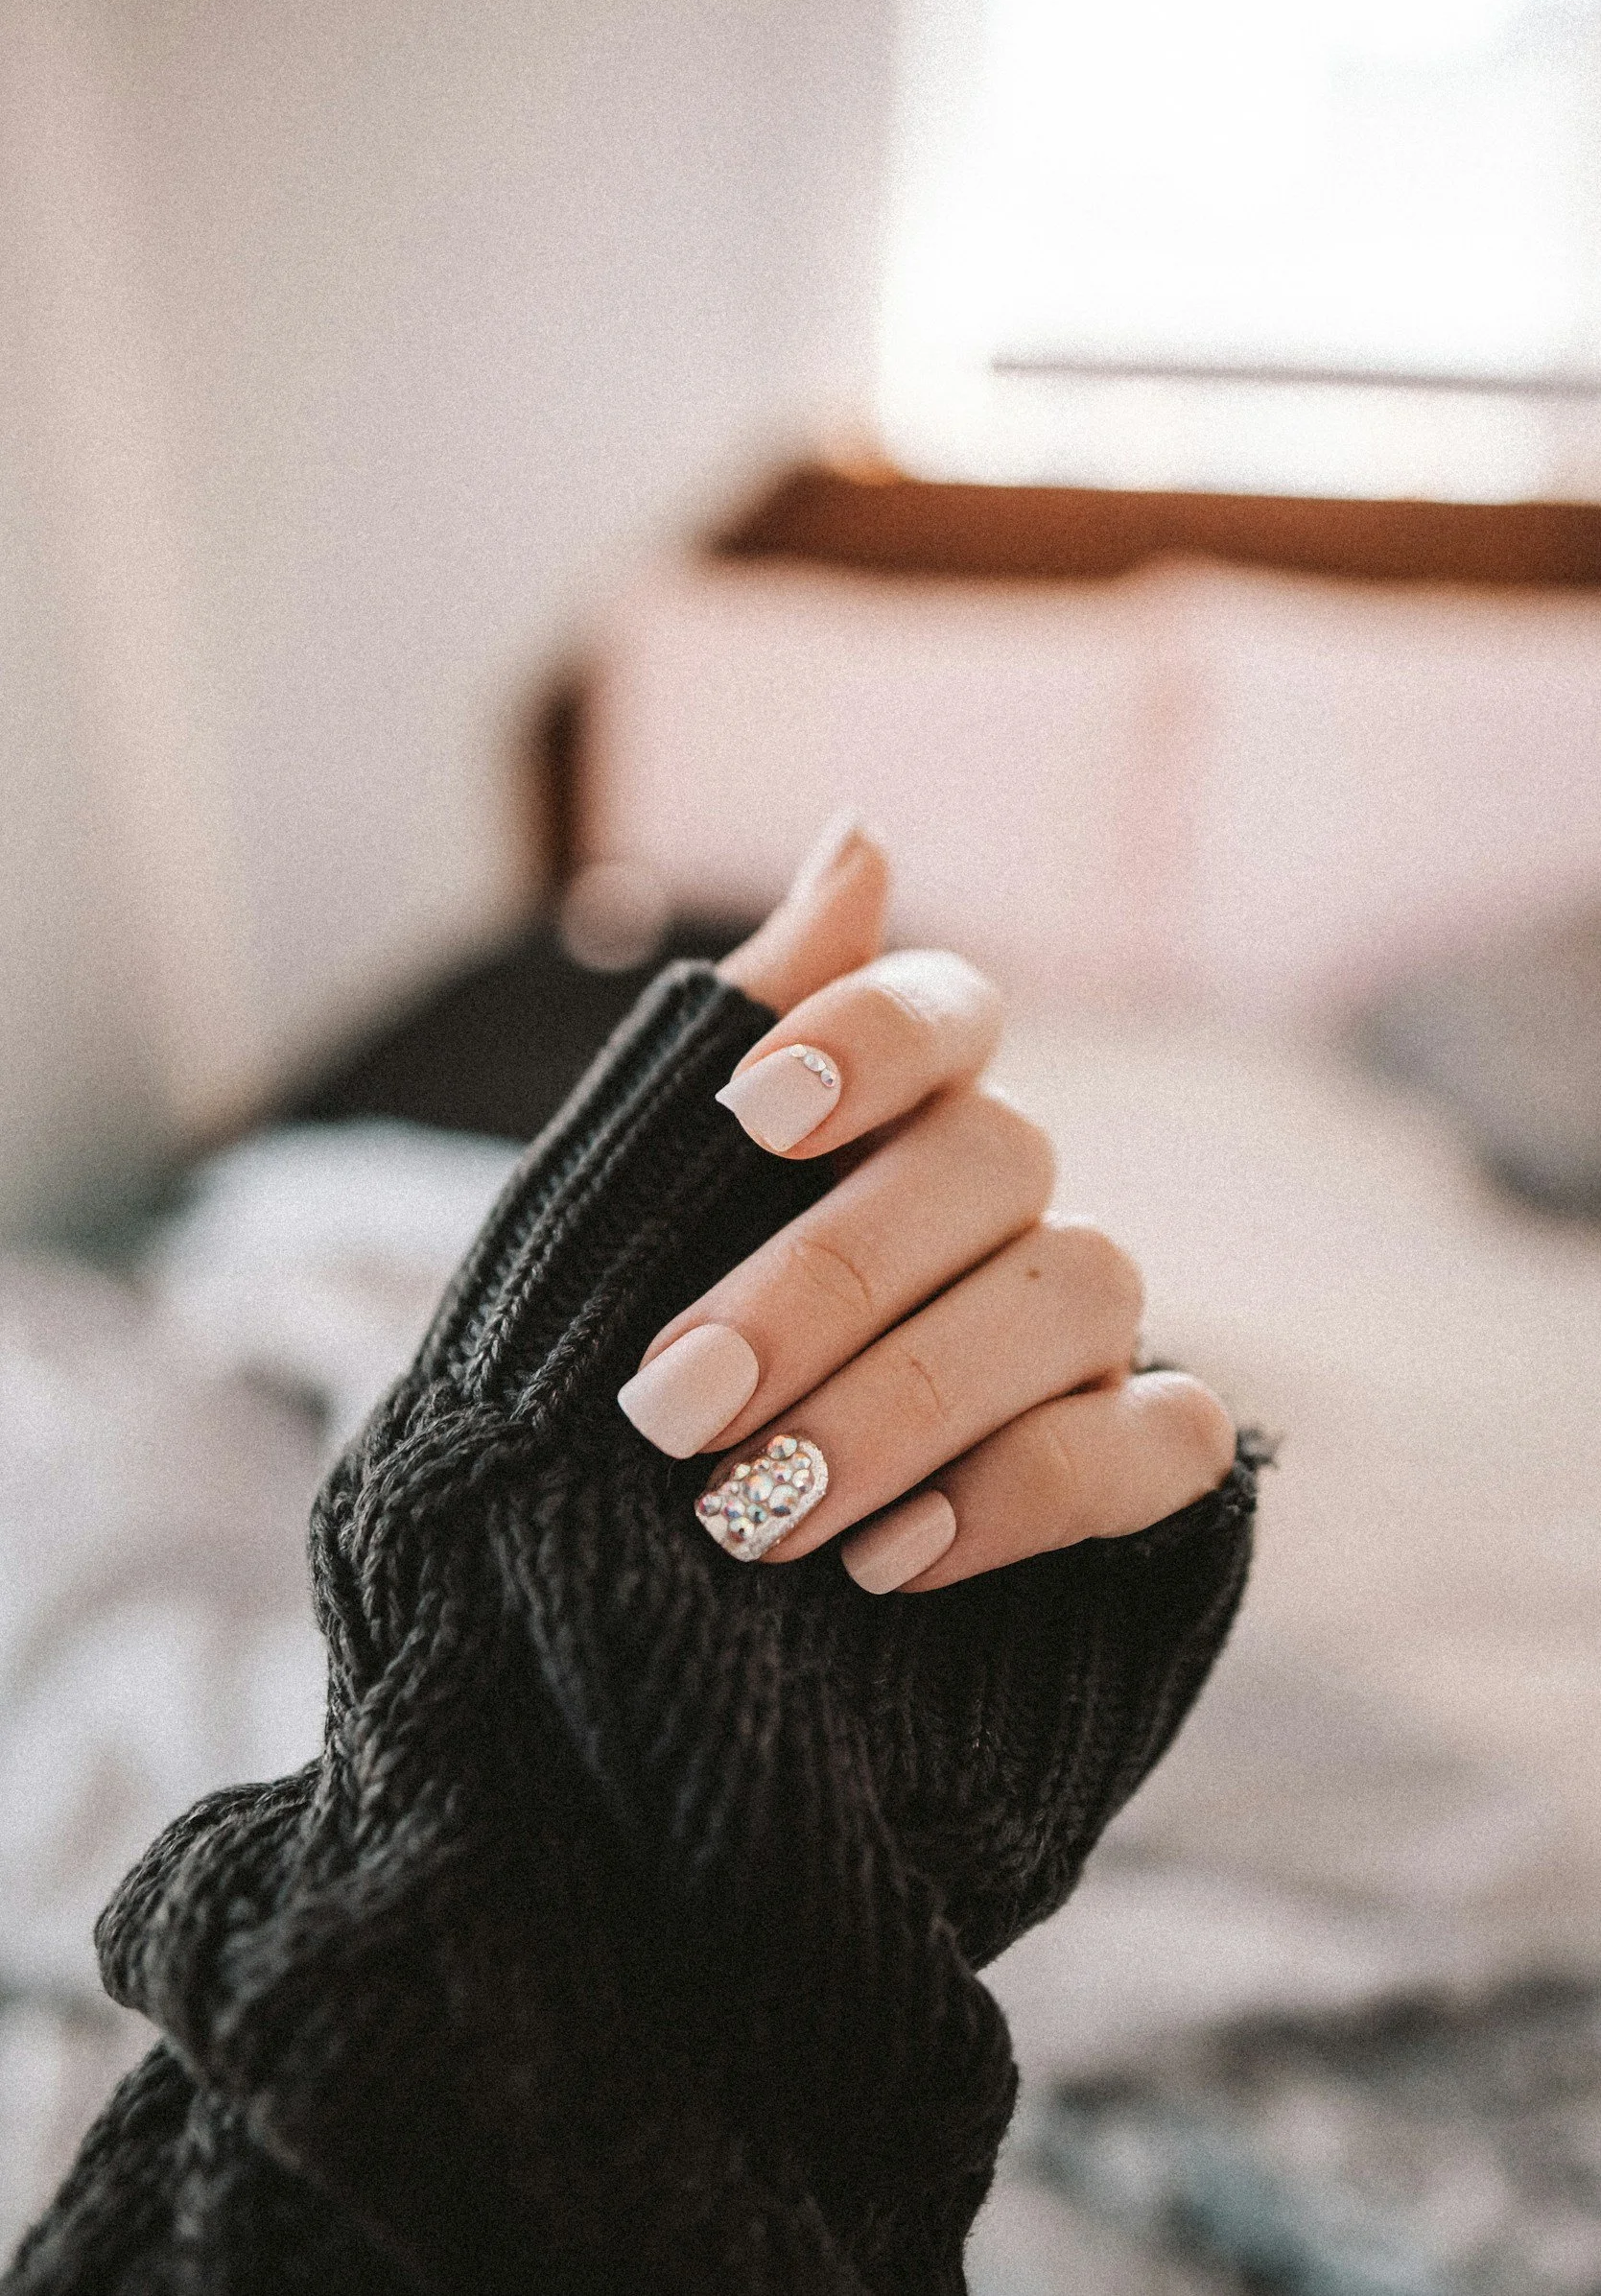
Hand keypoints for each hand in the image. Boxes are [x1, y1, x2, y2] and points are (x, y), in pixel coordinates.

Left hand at [617, 818, 1235, 1592]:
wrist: (619, 1613)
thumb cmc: (616, 1390)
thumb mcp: (613, 1222)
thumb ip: (727, 1046)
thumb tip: (864, 836)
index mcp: (884, 1117)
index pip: (945, 1008)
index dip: (870, 1035)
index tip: (753, 1110)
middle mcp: (1003, 1199)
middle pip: (997, 1158)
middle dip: (827, 1284)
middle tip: (675, 1407)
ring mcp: (1084, 1325)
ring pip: (1081, 1291)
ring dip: (909, 1403)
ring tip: (753, 1518)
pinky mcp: (1138, 1457)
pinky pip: (1164, 1442)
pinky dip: (1030, 1494)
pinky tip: (890, 1560)